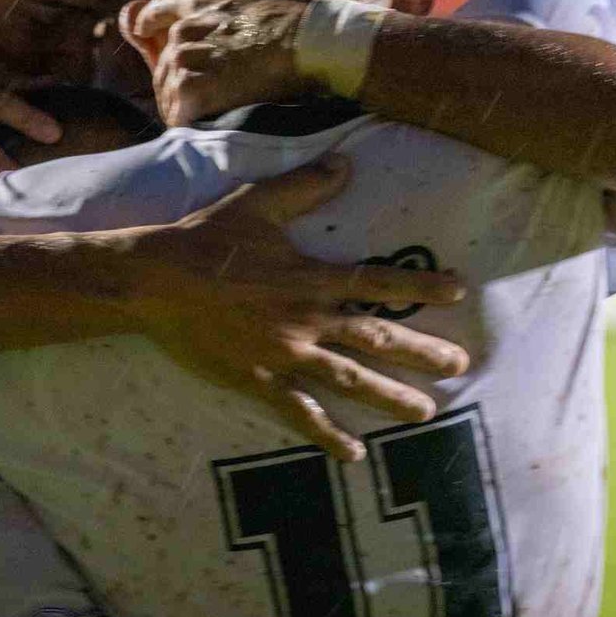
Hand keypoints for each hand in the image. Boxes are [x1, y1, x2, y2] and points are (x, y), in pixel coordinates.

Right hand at [118, 154, 469, 461]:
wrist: (155, 282)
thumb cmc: (205, 240)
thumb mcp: (257, 203)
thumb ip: (305, 186)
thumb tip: (347, 163)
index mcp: (311, 277)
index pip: (378, 282)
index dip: (421, 286)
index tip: (460, 293)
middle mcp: (307, 319)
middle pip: (376, 338)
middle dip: (422, 352)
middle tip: (460, 364)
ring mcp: (285, 354)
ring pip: (350, 380)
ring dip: (391, 397)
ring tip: (426, 412)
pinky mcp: (259, 380)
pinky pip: (301, 413)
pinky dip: (328, 435)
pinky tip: (354, 454)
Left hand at [121, 0, 322, 124]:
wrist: (314, 43)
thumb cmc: (296, 7)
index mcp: (197, 2)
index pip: (156, 13)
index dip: (149, 25)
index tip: (145, 34)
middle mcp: (185, 30)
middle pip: (163, 58)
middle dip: (175, 73)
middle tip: (196, 89)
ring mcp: (189, 61)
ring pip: (168, 86)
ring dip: (180, 98)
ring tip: (201, 111)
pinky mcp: (197, 91)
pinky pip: (178, 111)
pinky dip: (186, 120)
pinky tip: (200, 125)